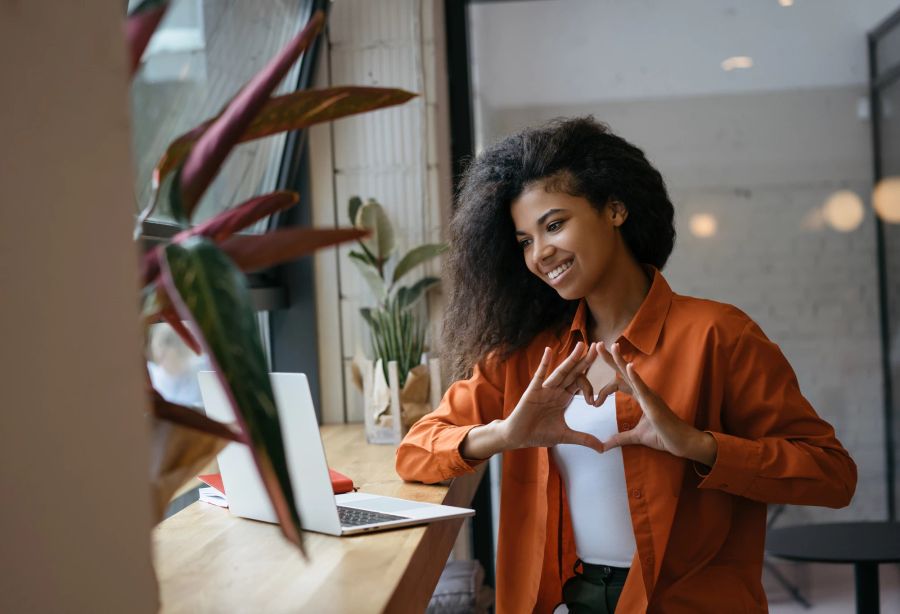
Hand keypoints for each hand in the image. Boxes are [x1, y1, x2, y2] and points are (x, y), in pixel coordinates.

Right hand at [499, 342, 605, 453]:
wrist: (518, 437)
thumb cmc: (538, 433)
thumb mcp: (565, 436)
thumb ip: (584, 439)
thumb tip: (603, 449)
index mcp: (564, 397)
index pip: (580, 383)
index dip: (590, 385)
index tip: (595, 397)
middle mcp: (556, 390)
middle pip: (574, 372)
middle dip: (586, 360)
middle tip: (598, 346)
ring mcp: (544, 389)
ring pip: (561, 371)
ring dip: (571, 358)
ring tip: (582, 345)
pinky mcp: (533, 391)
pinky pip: (539, 375)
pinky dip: (544, 363)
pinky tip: (548, 351)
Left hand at [593, 342, 716, 465]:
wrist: (682, 443)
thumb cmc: (664, 436)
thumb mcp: (636, 437)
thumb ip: (620, 438)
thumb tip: (604, 446)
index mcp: (641, 397)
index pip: (619, 384)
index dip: (605, 388)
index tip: (594, 402)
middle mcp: (644, 392)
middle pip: (623, 372)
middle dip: (610, 358)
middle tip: (597, 344)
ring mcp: (649, 395)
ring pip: (631, 374)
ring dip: (620, 360)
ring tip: (612, 346)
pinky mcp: (653, 402)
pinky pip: (642, 387)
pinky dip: (635, 376)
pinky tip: (628, 366)